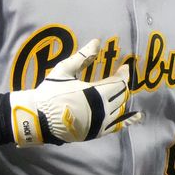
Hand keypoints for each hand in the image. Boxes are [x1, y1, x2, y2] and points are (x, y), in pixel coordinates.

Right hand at [9, 39, 140, 146]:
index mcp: (94, 93)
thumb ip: (83, 56)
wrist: (38, 118)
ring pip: (120, 109)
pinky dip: (127, 121)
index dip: (123, 74)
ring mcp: (99, 123)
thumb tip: (97, 41)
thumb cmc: (50, 92)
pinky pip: (117, 126)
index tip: (124, 67)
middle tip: (120, 77)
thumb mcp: (65, 70)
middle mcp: (101, 109)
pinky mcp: (95, 133)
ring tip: (123, 92)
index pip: (118, 82)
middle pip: (121, 95)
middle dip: (122, 85)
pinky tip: (137, 116)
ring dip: (122, 99)